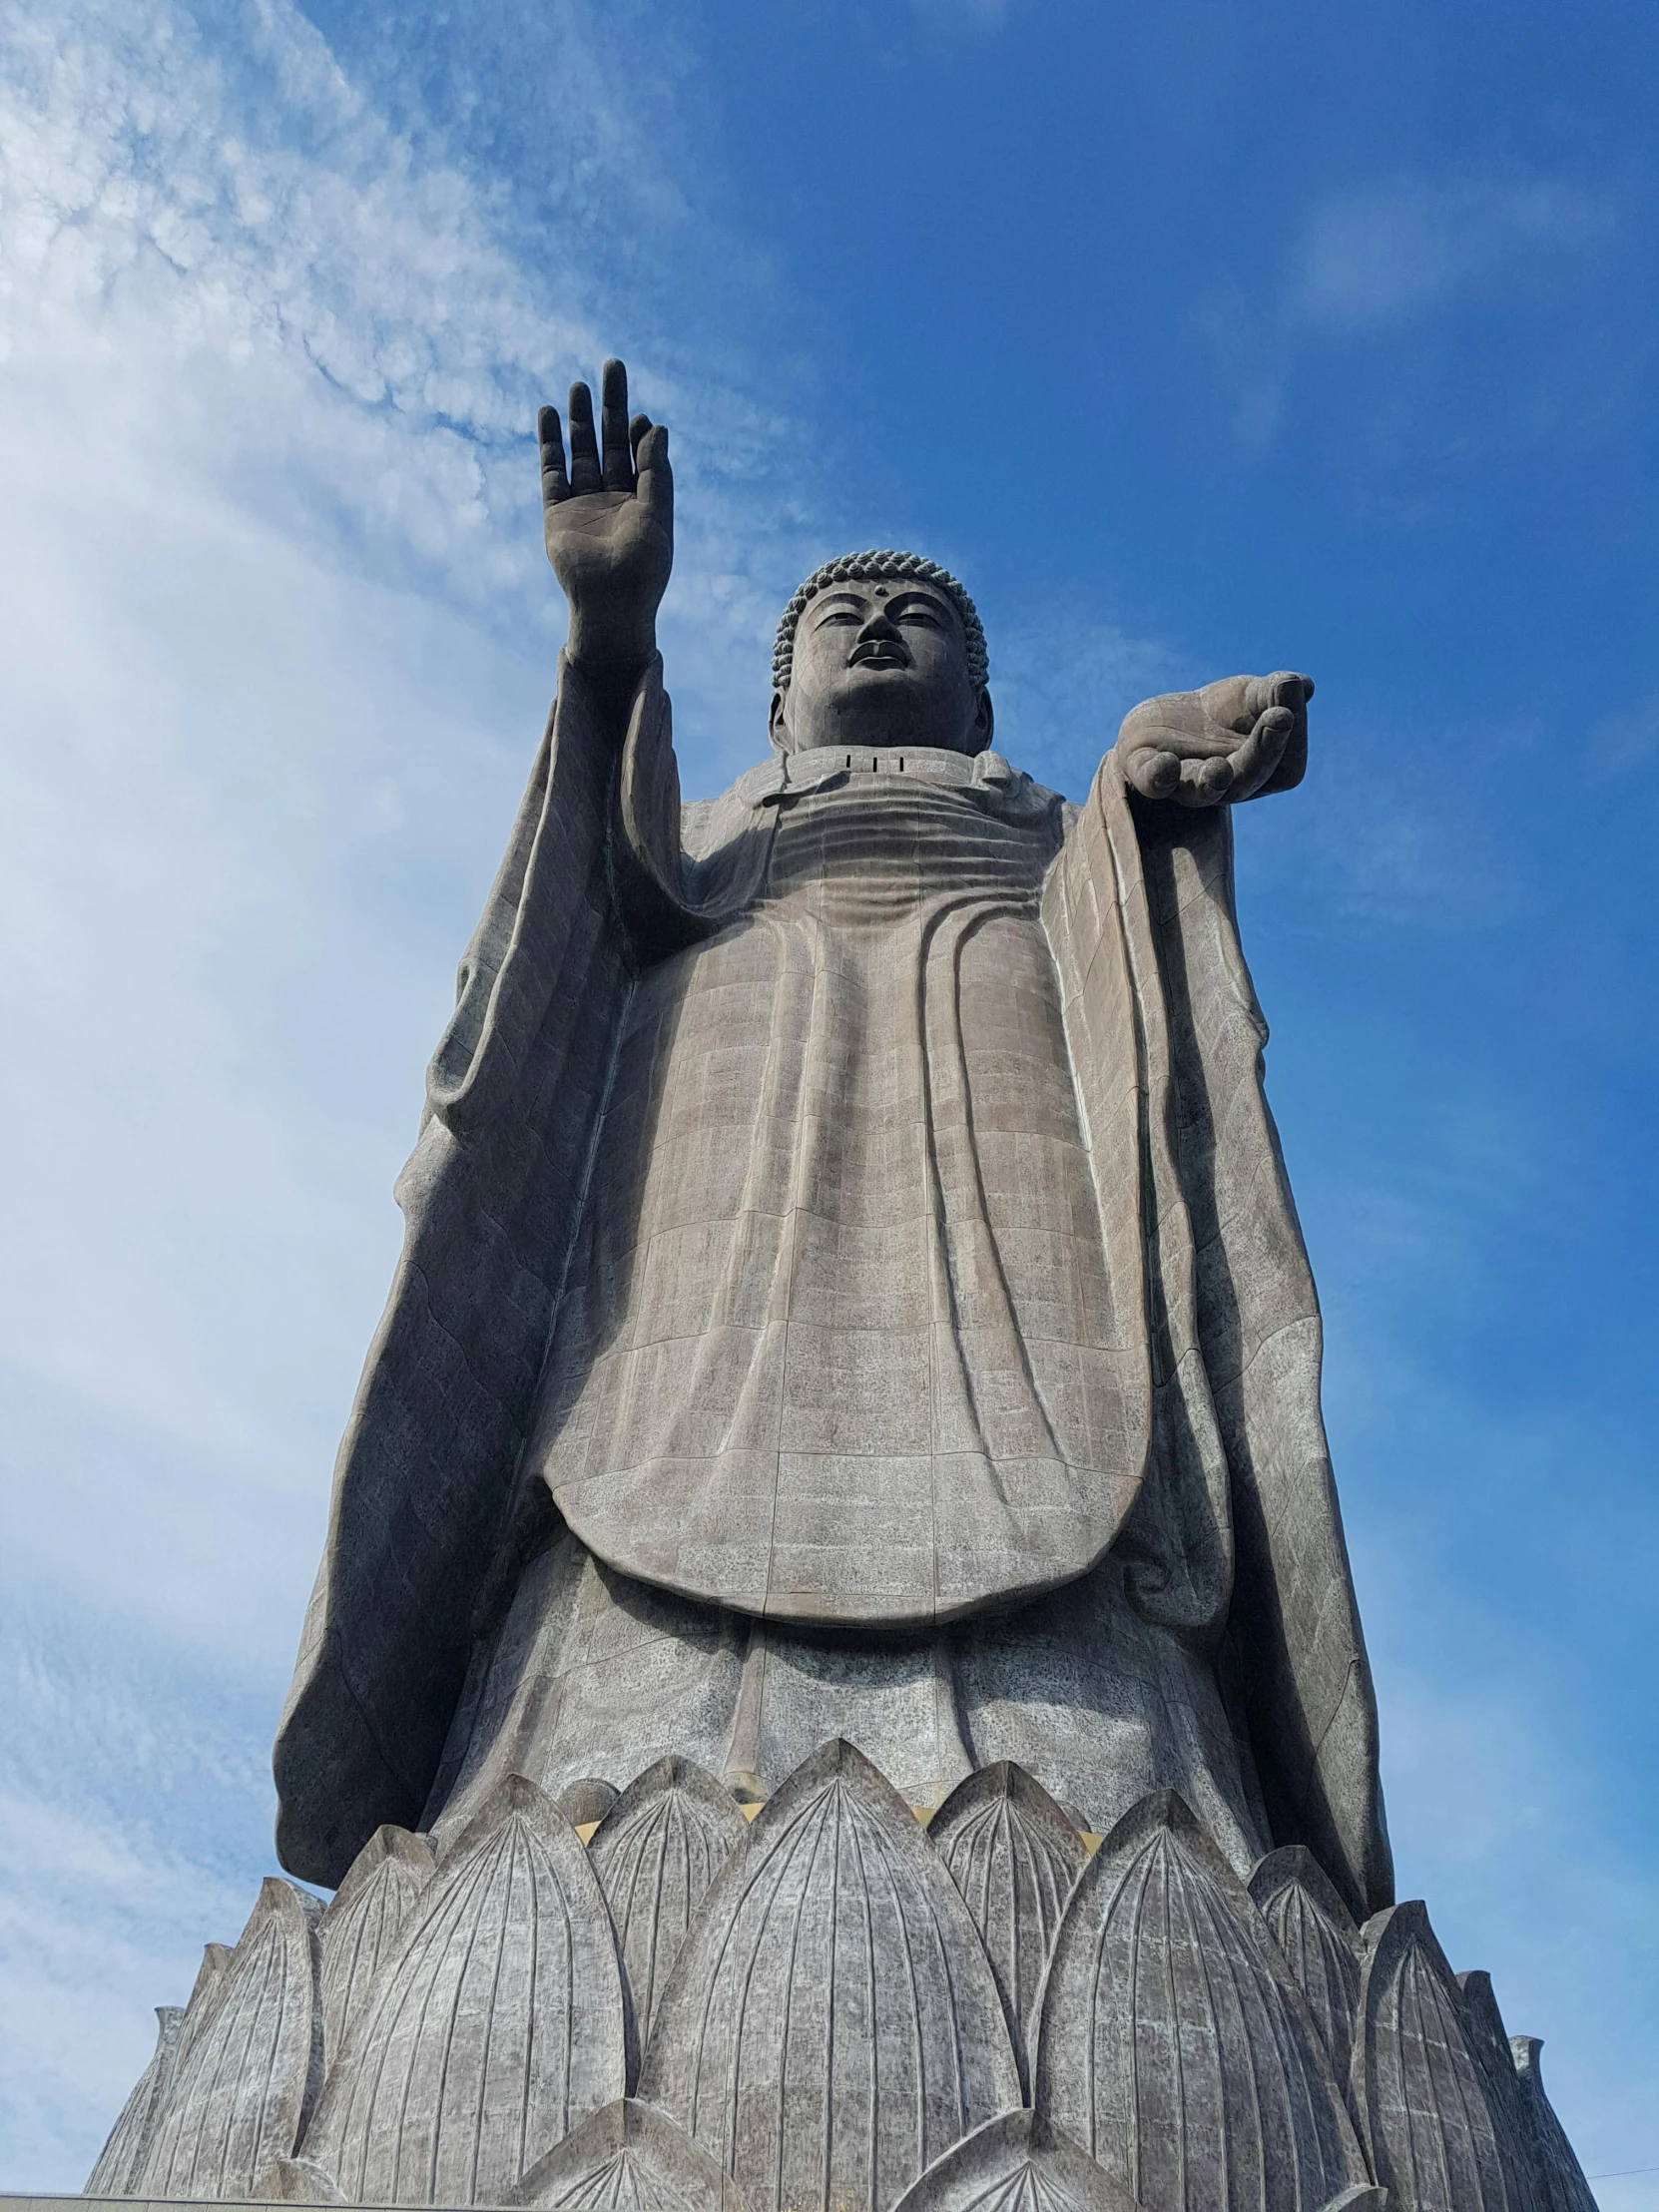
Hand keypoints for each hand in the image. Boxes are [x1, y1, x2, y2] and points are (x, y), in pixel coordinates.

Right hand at [539, 358, 672, 684]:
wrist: (611, 607)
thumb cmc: (644, 569)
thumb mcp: (658, 516)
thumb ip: (655, 471)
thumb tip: (657, 426)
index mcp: (640, 502)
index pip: (638, 455)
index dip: (638, 432)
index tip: (639, 415)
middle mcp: (610, 499)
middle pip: (609, 441)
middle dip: (610, 406)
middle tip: (612, 366)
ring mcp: (581, 504)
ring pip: (580, 451)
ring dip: (579, 419)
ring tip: (579, 386)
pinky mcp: (556, 513)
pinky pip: (552, 471)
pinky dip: (549, 443)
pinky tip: (547, 413)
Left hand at [1116, 671, 1312, 806]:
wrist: (1166, 721)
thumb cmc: (1222, 715)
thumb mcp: (1252, 695)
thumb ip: (1275, 692)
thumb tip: (1302, 686)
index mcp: (1262, 775)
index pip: (1286, 766)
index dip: (1290, 731)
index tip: (1288, 689)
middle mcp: (1226, 787)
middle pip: (1247, 779)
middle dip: (1264, 751)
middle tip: (1279, 718)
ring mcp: (1184, 783)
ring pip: (1202, 790)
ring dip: (1212, 780)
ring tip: (1220, 768)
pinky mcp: (1146, 772)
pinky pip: (1152, 781)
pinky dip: (1158, 775)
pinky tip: (1167, 761)